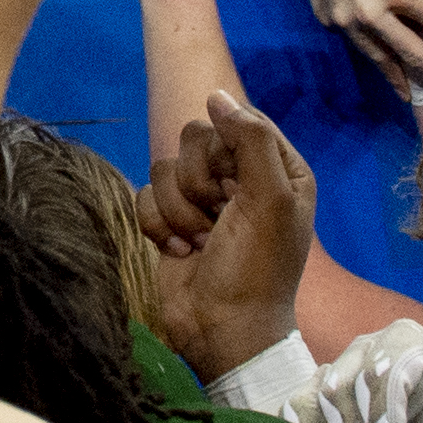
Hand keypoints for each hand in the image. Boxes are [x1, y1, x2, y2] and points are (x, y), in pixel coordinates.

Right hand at [138, 89, 317, 379]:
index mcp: (277, 170)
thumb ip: (250, 140)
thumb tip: (216, 95)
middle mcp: (240, 179)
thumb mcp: (270, 200)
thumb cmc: (256, 269)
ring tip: (201, 242)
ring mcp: (202, 200)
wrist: (220, 328)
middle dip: (199, 182)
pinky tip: (180, 251)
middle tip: (219, 216)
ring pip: (165, 167)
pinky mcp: (169, 219)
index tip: (236, 186)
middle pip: (194, 139)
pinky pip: (144, 194)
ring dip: (179, 211)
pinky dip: (158, 225)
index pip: (237, 122)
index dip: (227, 150)